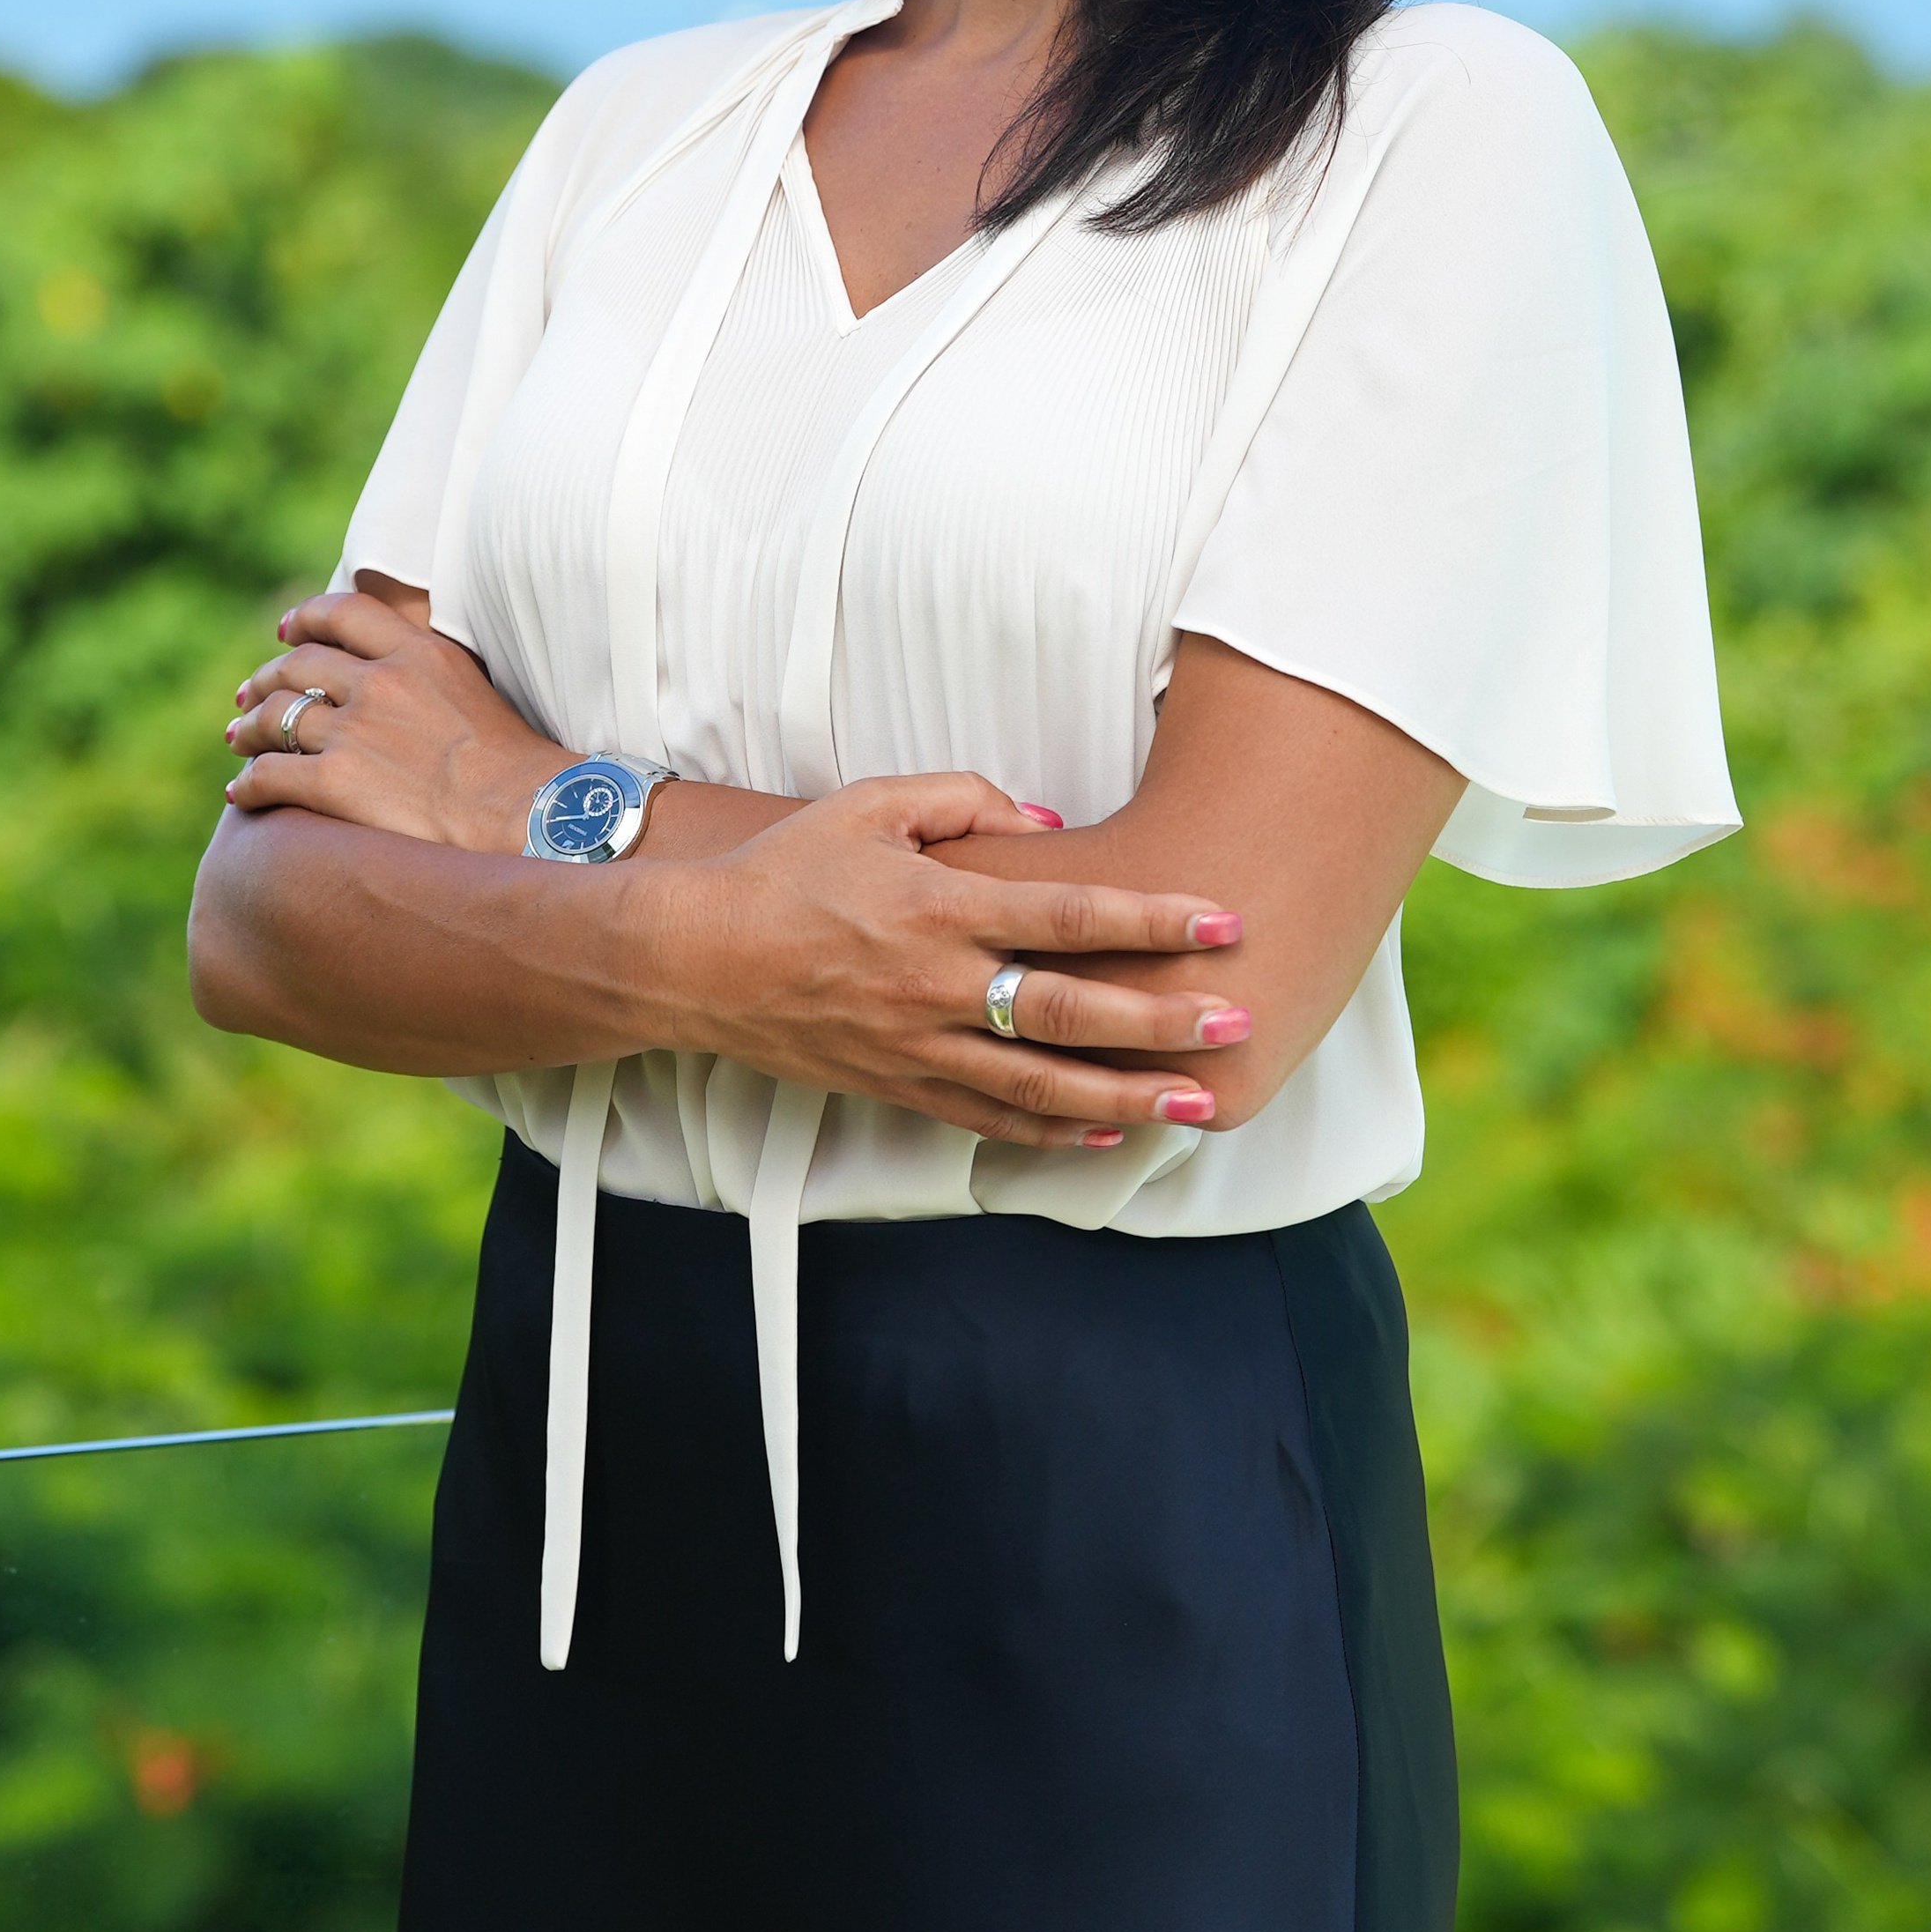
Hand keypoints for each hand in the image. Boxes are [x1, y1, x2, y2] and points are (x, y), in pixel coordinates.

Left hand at [224, 591, 571, 850]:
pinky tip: (241, 793)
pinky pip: (269, 773)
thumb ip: (434, 674)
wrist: (528, 819)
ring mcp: (355, 732)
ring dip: (250, 729)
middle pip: (299, 664)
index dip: (306, 617)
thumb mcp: (478, 690)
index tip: (287, 630)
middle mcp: (382, 682)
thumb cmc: (518, 769)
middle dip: (265, 678)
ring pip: (276, 716)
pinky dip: (248, 783)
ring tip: (240, 740)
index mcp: (420, 653)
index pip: (345, 612)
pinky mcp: (335, 784)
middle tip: (247, 695)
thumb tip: (406, 676)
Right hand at [651, 774, 1249, 1150]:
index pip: (1068, 913)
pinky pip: (990, 1118)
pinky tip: (1112, 1130)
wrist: (694, 959)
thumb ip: (965, 801)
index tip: (1223, 919)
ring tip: (1200, 1102)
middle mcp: (936, 982)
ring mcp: (917, 1045)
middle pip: (1071, 1008)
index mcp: (938, 904)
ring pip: (1041, 1084)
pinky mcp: (898, 1085)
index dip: (1152, 918)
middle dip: (1162, 1020)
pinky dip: (1055, 1131)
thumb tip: (1051, 827)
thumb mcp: (870, 806)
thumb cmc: (785, 869)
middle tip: (1236, 1022)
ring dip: (1129, 1095)